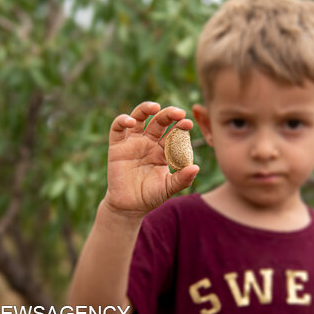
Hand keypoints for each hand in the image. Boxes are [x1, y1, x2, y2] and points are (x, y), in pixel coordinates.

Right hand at [103, 101, 199, 217]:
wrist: (129, 206)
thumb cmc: (150, 196)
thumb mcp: (169, 188)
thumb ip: (182, 179)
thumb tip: (196, 168)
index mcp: (163, 149)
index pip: (173, 132)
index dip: (180, 126)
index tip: (188, 124)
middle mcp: (148, 142)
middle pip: (158, 120)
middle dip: (169, 114)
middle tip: (178, 113)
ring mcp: (133, 142)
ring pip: (139, 117)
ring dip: (146, 108)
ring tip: (155, 107)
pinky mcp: (117, 146)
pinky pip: (117, 128)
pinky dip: (122, 120)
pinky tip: (131, 121)